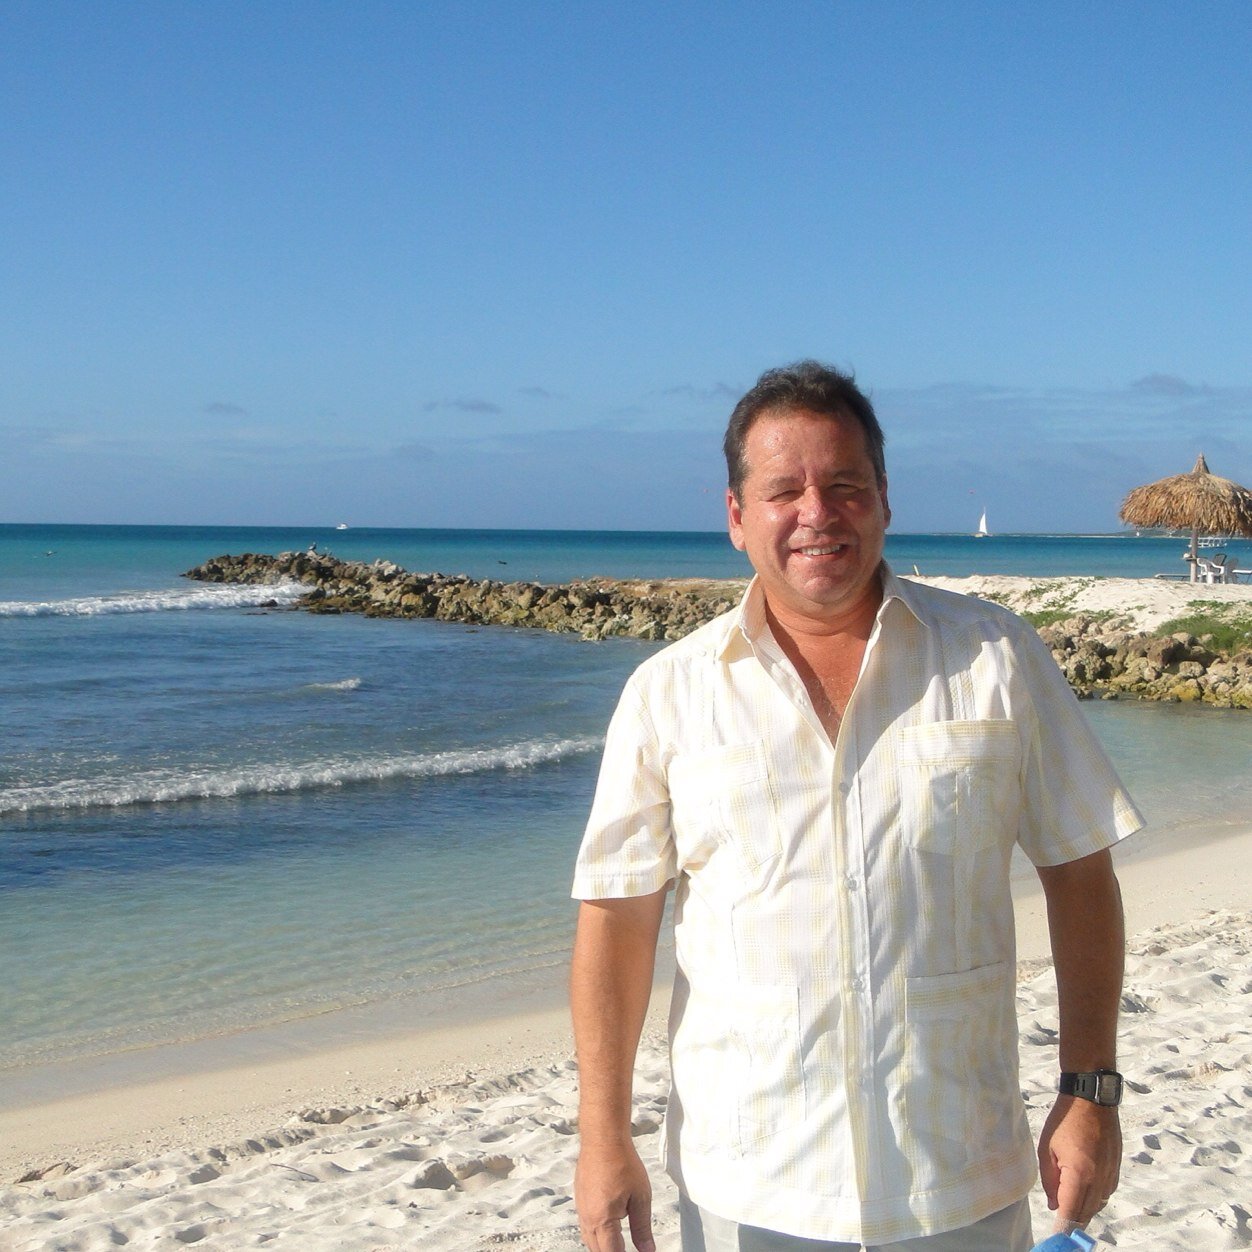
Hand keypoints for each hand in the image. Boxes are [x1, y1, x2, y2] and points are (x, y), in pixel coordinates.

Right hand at [575, 1140, 655, 1251]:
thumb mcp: (640, 1197)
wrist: (603, 1138)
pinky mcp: (579, 1198)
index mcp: (602, 1220)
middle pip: (597, 1250)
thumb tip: (647, 1250)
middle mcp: (588, 1217)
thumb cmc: (622, 1161)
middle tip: (626, 1249)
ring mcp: (581, 1208)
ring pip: (588, 1239)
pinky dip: (595, 1233)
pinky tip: (605, 1227)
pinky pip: (584, 1225)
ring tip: (616, 1245)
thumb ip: (642, 1228)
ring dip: (601, 1246)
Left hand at [1037, 1095, 1120, 1226]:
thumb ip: (1050, 1181)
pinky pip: (1105, 1194)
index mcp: (1081, 1176)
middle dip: (1073, 1221)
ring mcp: (1111, 1176)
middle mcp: (1100, 1181)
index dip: (1063, 1228)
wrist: (1092, 1100)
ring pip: (1098, 1205)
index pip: (1072, 1212)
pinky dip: (1094, 1199)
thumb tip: (1054, 1206)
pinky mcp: (1116, 1170)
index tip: (1057, 1237)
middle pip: (1087, 1213)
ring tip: (1068, 1207)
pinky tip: (1082, 1191)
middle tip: (1059, 1223)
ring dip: (1083, 1210)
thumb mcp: (1047, 1149)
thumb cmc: (1064, 1122)